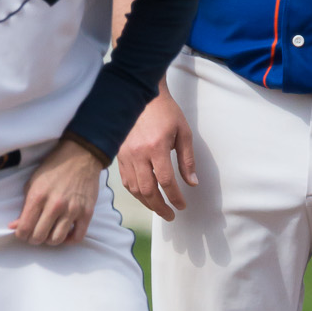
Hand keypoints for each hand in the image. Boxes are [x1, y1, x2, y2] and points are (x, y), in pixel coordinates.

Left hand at [10, 138, 102, 247]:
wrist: (80, 157)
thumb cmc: (53, 169)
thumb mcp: (32, 183)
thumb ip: (24, 207)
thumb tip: (14, 226)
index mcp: (38, 197)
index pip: (24, 228)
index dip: (21, 235)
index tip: (23, 232)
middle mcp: (55, 205)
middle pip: (39, 237)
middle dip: (34, 239)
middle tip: (35, 233)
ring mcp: (72, 210)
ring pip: (57, 240)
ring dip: (50, 240)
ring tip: (49, 233)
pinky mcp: (87, 212)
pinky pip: (77, 237)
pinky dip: (69, 240)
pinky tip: (65, 233)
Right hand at [117, 85, 196, 220]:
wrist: (141, 95)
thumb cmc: (166, 113)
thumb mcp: (183, 133)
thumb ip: (187, 160)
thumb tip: (192, 183)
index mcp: (156, 147)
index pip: (166, 181)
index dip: (175, 197)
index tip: (182, 205)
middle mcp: (138, 154)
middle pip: (147, 190)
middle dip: (160, 207)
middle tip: (171, 215)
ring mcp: (126, 155)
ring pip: (134, 188)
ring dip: (147, 203)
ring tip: (159, 208)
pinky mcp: (119, 154)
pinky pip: (126, 180)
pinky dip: (136, 192)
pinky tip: (145, 196)